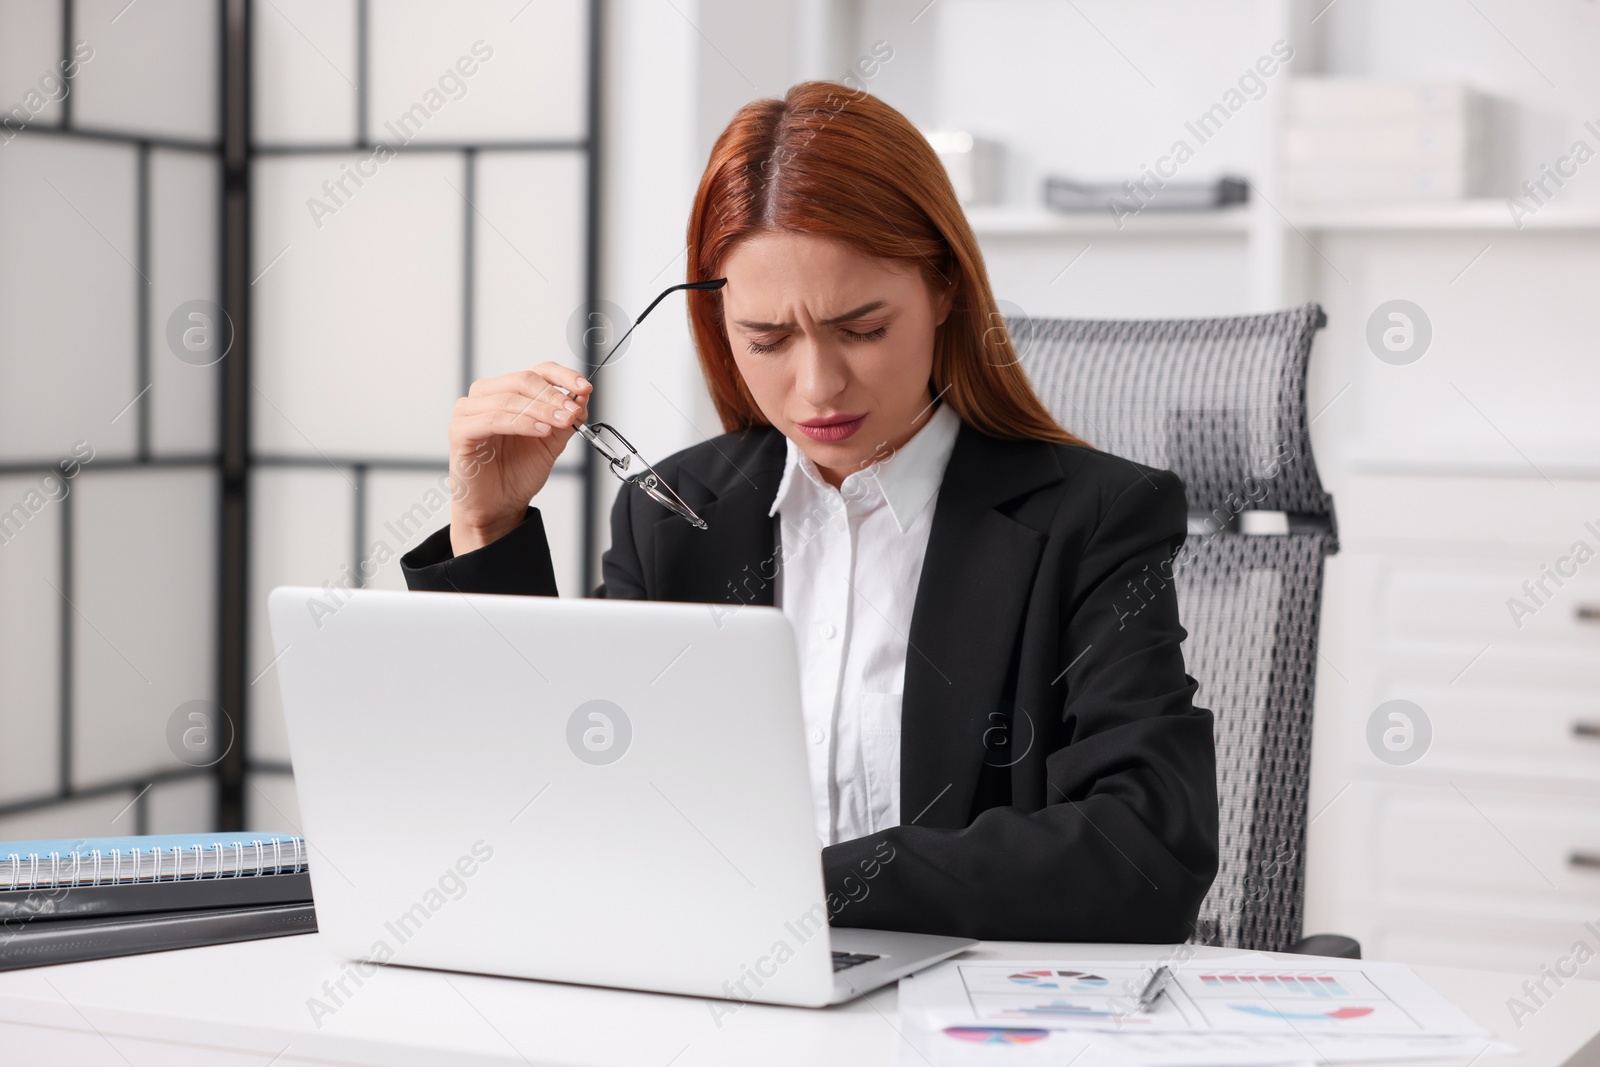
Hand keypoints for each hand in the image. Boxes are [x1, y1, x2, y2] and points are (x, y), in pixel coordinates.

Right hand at [446, 362, 592, 555]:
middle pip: (522, 381)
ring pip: (508, 399)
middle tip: (573, 411)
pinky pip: (492, 420)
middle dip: (553, 396)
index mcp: (507, 392)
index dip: (562, 376)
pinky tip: (541, 430)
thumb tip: (584, 394)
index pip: (536, 372)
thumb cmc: (517, 472)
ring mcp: (469, 412)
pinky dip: (520, 423)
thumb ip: (566, 418)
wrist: (498, 505)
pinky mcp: (460, 432)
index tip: (585, 387)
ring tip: (562, 422)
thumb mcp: (551, 442)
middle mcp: (485, 396)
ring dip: (541, 409)